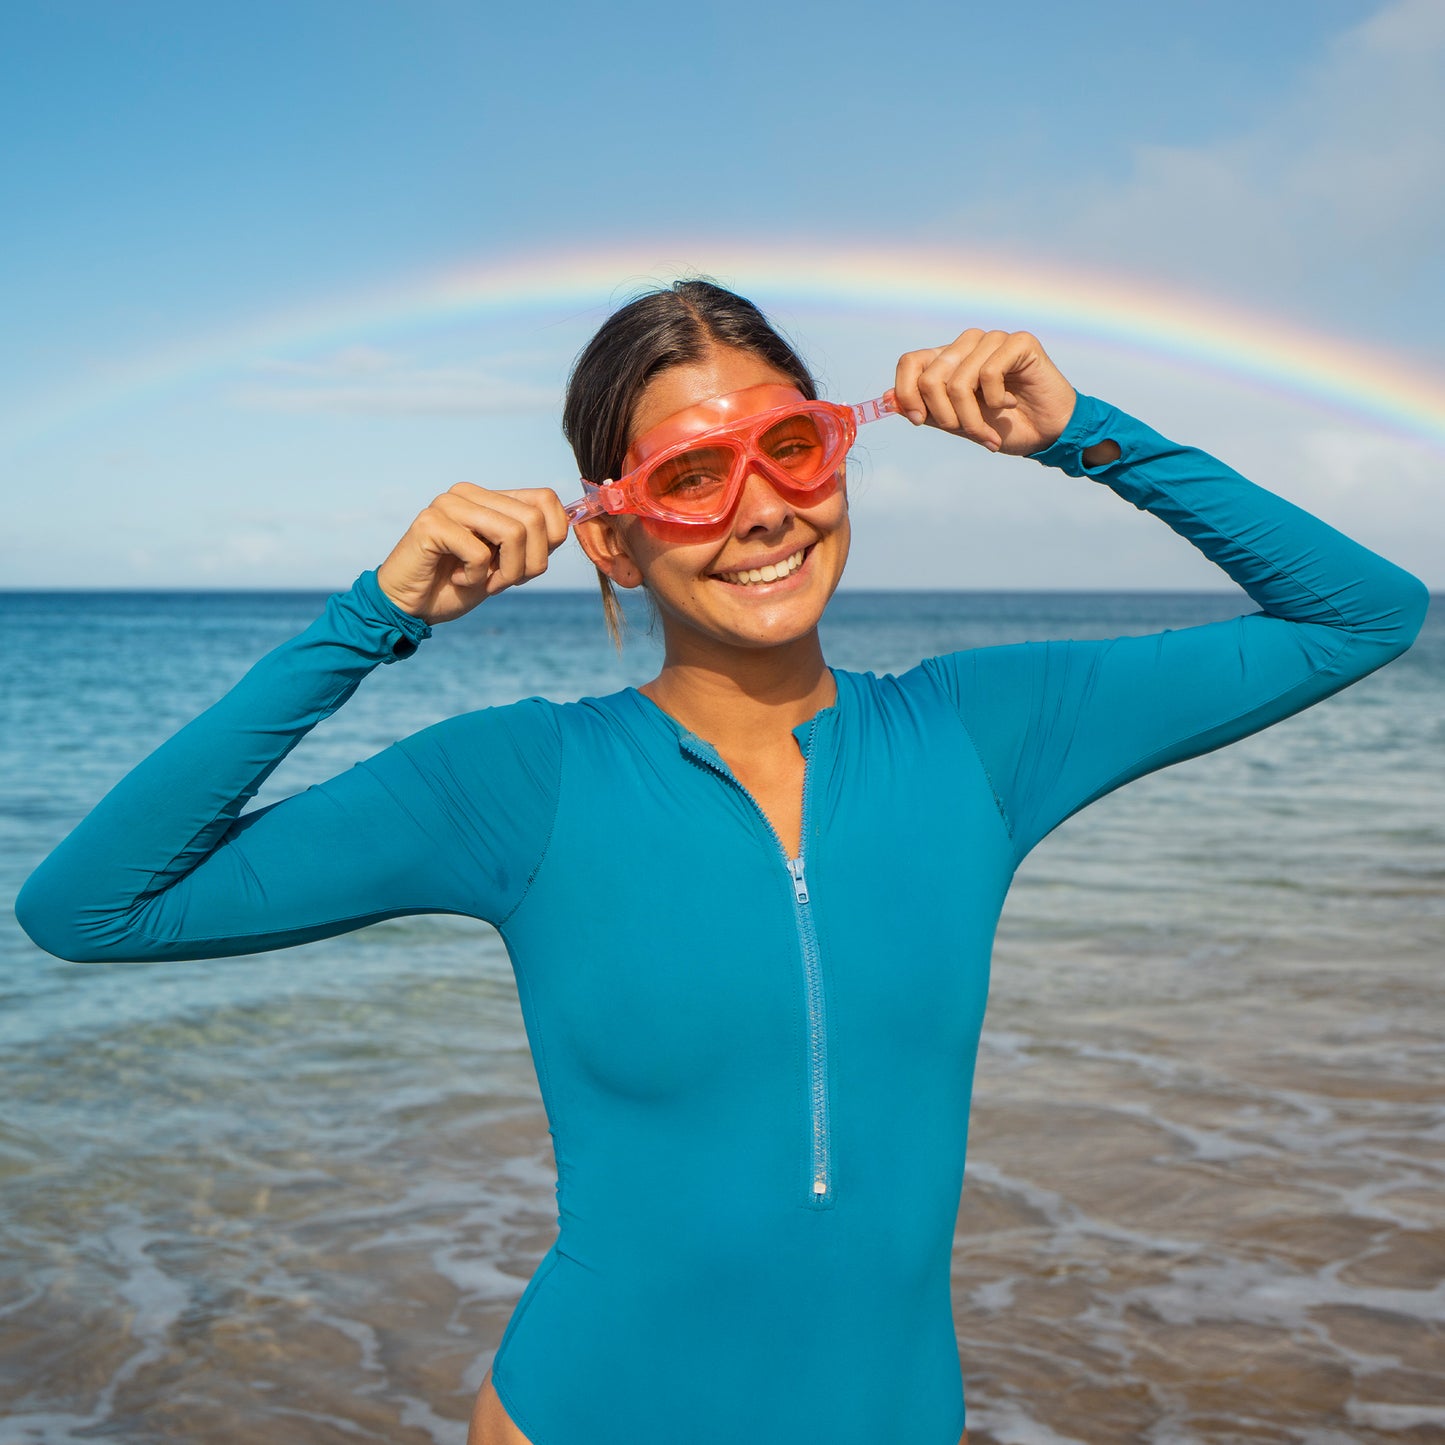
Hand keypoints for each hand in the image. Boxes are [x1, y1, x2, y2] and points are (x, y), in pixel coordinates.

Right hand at [376, 485, 569, 624]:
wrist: (409, 607)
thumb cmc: (456, 586)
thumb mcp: (505, 565)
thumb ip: (533, 542)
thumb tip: (573, 519)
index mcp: (489, 497)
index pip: (546, 499)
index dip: (551, 540)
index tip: (525, 567)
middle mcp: (468, 492)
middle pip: (534, 520)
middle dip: (529, 565)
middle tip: (502, 582)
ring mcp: (448, 504)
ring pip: (513, 533)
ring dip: (506, 572)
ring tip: (481, 582)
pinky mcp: (430, 523)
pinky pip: (478, 553)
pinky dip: (475, 578)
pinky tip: (457, 579)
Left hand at [893, 329, 1076, 455]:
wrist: (1046, 434)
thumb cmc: (1002, 427)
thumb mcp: (956, 424)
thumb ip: (924, 410)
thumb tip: (886, 400)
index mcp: (948, 359)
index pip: (910, 362)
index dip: (907, 393)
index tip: (919, 420)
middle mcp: (967, 344)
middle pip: (930, 377)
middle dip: (946, 417)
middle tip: (967, 432)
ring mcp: (992, 340)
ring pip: (958, 380)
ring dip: (972, 418)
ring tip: (989, 430)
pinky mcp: (1019, 342)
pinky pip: (988, 373)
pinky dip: (995, 400)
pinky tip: (1010, 402)